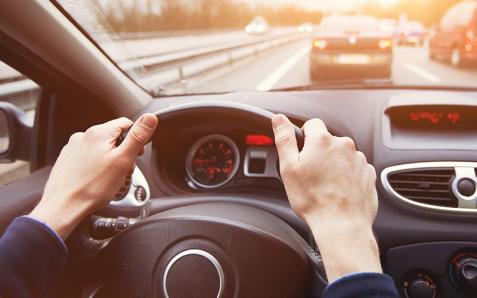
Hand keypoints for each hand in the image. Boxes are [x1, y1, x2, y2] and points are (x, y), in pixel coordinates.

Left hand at [30, 114, 157, 238]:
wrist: (63, 206)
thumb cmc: (92, 187)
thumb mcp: (123, 160)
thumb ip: (138, 137)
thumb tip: (150, 118)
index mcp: (99, 132)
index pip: (126, 124)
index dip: (136, 139)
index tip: (138, 154)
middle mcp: (84, 136)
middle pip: (114, 137)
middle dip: (123, 152)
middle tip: (124, 170)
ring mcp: (74, 147)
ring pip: (101, 148)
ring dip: (111, 160)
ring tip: (110, 178)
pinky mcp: (68, 159)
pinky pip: (89, 157)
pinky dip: (97, 166)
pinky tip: (97, 179)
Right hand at [272, 114, 380, 281]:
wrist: (342, 225)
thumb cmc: (313, 200)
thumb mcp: (289, 168)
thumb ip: (284, 139)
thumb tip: (279, 119)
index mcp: (322, 140)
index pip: (312, 124)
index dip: (304, 137)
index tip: (301, 153)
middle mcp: (344, 145)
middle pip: (328, 141)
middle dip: (319, 153)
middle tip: (310, 175)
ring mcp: (359, 160)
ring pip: (341, 156)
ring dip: (334, 165)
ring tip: (325, 186)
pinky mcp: (368, 174)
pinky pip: (354, 169)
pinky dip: (347, 176)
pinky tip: (338, 191)